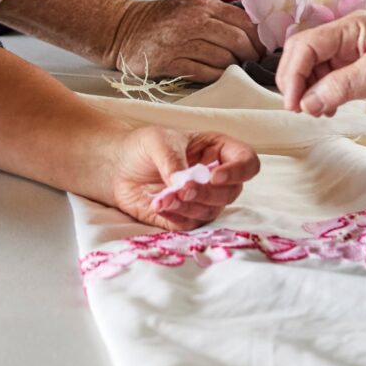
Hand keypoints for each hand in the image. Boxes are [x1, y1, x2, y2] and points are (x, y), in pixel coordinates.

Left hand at [107, 127, 259, 230]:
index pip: (247, 163)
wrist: (118, 167)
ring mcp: (202, 200)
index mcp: (217, 151)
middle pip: (231, 192)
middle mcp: (216, 177)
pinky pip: (191, 224)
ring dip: (191, 206)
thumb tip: (183, 183)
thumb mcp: (157, 141)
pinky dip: (176, 215)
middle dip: (208, 193)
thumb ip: (172, 160)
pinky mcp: (186, 218)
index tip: (214, 176)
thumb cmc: (143, 146)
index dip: (238, 171)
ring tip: (166, 197)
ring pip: (212, 211)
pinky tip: (160, 204)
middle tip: (184, 189)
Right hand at [108, 0, 263, 82]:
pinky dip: (217, 76)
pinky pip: (206, 73)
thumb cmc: (160, 19)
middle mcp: (193, 22)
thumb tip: (253, 29)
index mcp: (202, 5)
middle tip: (253, 62)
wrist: (123, 30)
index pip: (244, 21)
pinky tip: (218, 75)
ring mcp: (182, 43)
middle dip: (251, 55)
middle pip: (238, 41)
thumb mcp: (190, 6)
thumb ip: (217, 14)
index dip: (259, 37)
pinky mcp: (172, 64)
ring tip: (235, 69)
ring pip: (224, 59)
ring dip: (234, 67)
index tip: (264, 47)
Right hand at [275, 11, 365, 118]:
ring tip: (312, 113)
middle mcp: (348, 40)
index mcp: (352, 27)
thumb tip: (308, 103)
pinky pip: (328, 85)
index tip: (295, 103)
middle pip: (304, 55)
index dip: (294, 72)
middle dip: (295, 81)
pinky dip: (321, 98)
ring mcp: (352, 59)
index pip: (307, 44)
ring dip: (307, 92)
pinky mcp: (360, 77)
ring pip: (313, 71)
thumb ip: (342, 85)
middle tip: (298, 110)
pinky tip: (326, 112)